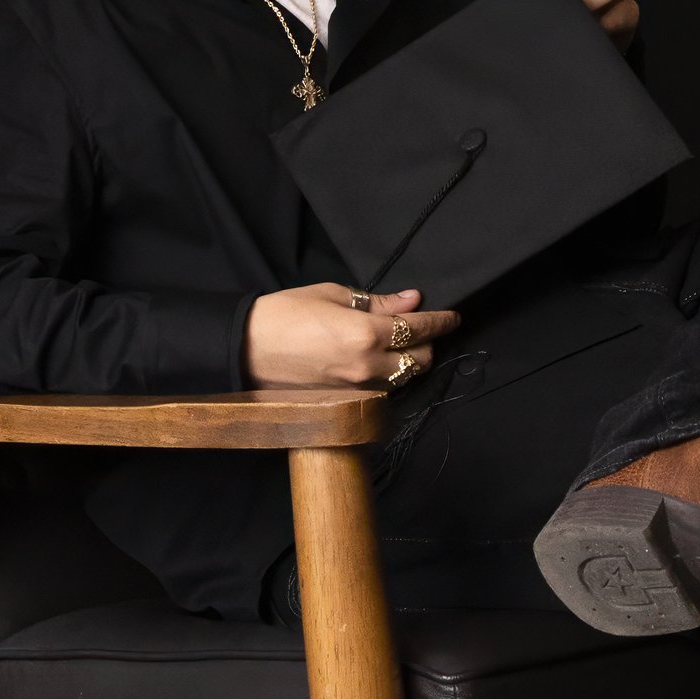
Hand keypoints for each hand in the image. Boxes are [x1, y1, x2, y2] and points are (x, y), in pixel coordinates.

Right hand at [243, 282, 459, 391]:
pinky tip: (379, 363)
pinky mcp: (346, 402)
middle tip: (421, 328)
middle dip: (428, 342)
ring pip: (402, 379)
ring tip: (402, 345)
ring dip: (409, 362)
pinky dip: (389, 377)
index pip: (418, 329)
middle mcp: (367, 367)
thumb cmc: (285, 313)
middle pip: (419, 360)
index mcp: (365, 334)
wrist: (246, 350)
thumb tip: (412, 300)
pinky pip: (381, 391)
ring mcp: (357, 390)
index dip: (441, 321)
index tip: (453, 316)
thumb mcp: (332, 295)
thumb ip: (377, 302)